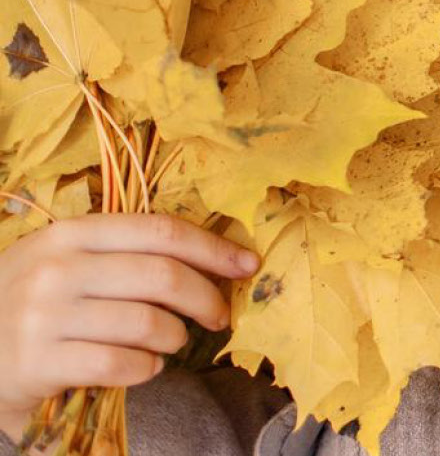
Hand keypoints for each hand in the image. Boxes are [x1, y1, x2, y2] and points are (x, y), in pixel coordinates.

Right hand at [0, 214, 257, 435]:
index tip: (247, 264)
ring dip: (175, 337)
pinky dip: (147, 367)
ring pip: (148, 323)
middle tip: (219, 316)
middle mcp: (55, 269)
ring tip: (170, 342)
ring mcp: (43, 316)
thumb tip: (216, 258)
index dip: (213, 248)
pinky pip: (121, 364)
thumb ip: (126, 253)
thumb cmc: (33, 303)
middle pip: (163, 276)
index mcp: (70, 234)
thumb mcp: (66, 262)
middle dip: (207, 298)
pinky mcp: (38, 362)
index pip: (160, 231)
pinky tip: (144, 366)